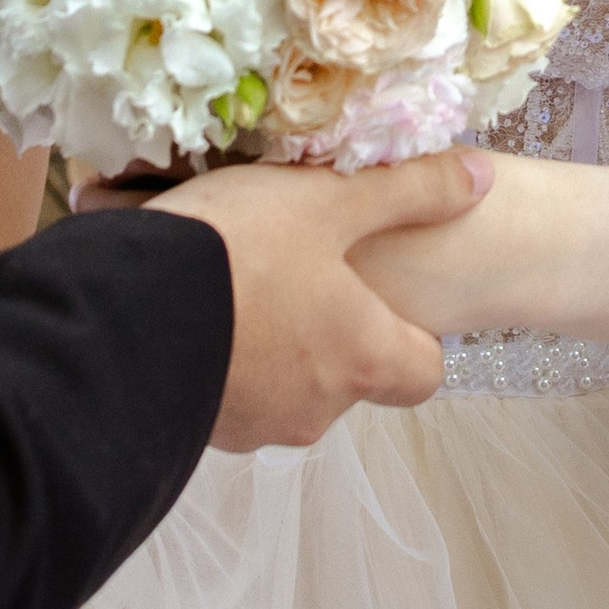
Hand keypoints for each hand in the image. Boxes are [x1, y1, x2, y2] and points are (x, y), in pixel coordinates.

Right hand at [139, 151, 492, 450]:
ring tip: (232, 282)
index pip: (424, 371)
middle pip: (350, 376)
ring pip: (285, 386)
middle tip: (293, 269)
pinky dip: (220, 359)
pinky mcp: (201, 429)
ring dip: (270, 345)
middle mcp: (320, 406)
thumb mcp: (327, 200)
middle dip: (328, 330)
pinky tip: (188, 310)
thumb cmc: (241, 253)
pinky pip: (228, 393)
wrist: (125, 318)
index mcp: (364, 356)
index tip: (379, 289)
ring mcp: (257, 425)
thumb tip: (483, 179)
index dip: (412, 332)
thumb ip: (408, 191)